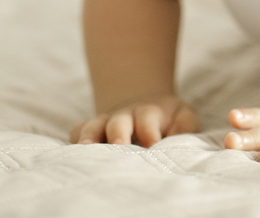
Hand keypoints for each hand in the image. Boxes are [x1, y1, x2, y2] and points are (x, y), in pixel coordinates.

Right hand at [70, 94, 198, 146]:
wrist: (145, 106)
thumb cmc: (168, 119)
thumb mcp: (184, 117)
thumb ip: (184, 127)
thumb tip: (175, 141)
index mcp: (148, 112)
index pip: (147, 119)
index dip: (149, 132)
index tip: (153, 147)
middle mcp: (124, 115)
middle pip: (118, 121)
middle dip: (118, 133)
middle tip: (119, 146)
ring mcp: (105, 122)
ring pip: (94, 125)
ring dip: (89, 136)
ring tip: (86, 148)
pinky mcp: (91, 130)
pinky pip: (77, 131)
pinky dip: (75, 139)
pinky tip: (74, 153)